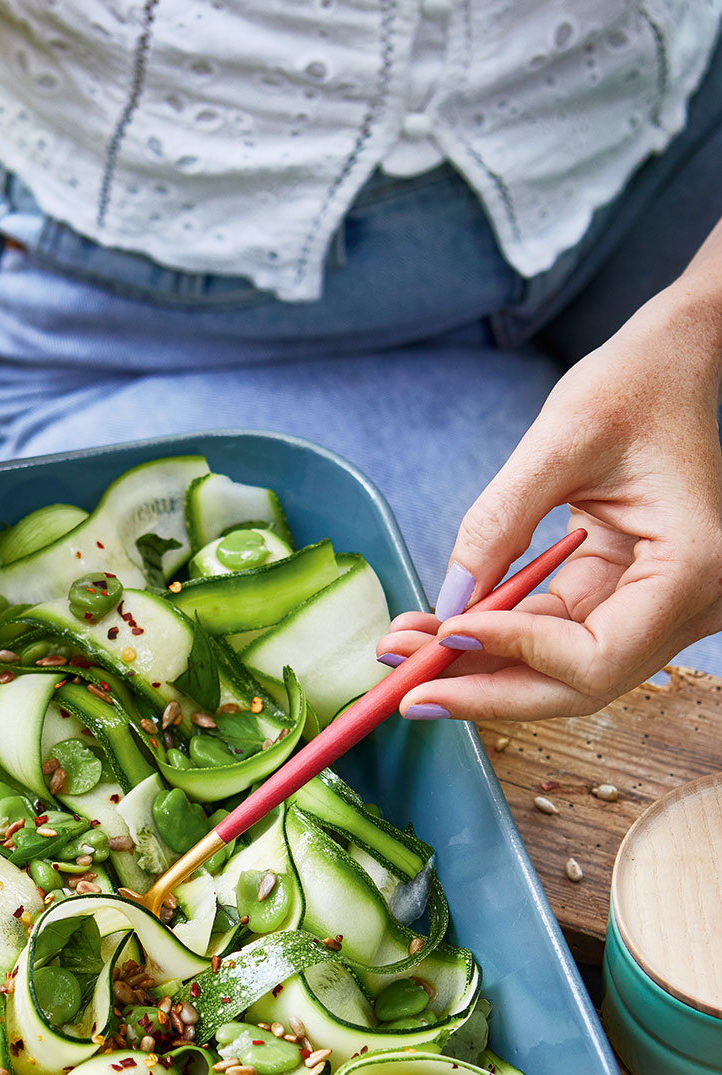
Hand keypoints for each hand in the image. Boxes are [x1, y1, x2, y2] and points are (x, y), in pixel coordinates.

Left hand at [375, 284, 721, 720]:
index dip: (516, 654)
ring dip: (477, 668)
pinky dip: (493, 640)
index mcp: (689, 566)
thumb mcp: (560, 438)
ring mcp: (655, 610)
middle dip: (485, 688)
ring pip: (557, 673)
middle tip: (405, 691)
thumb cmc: (631, 386)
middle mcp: (685, 603)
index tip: (445, 632)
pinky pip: (552, 639)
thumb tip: (449, 602)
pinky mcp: (622, 602)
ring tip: (402, 648)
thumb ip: (500, 521)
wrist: (666, 367)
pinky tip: (434, 631)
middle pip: (575, 686)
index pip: (595, 656)